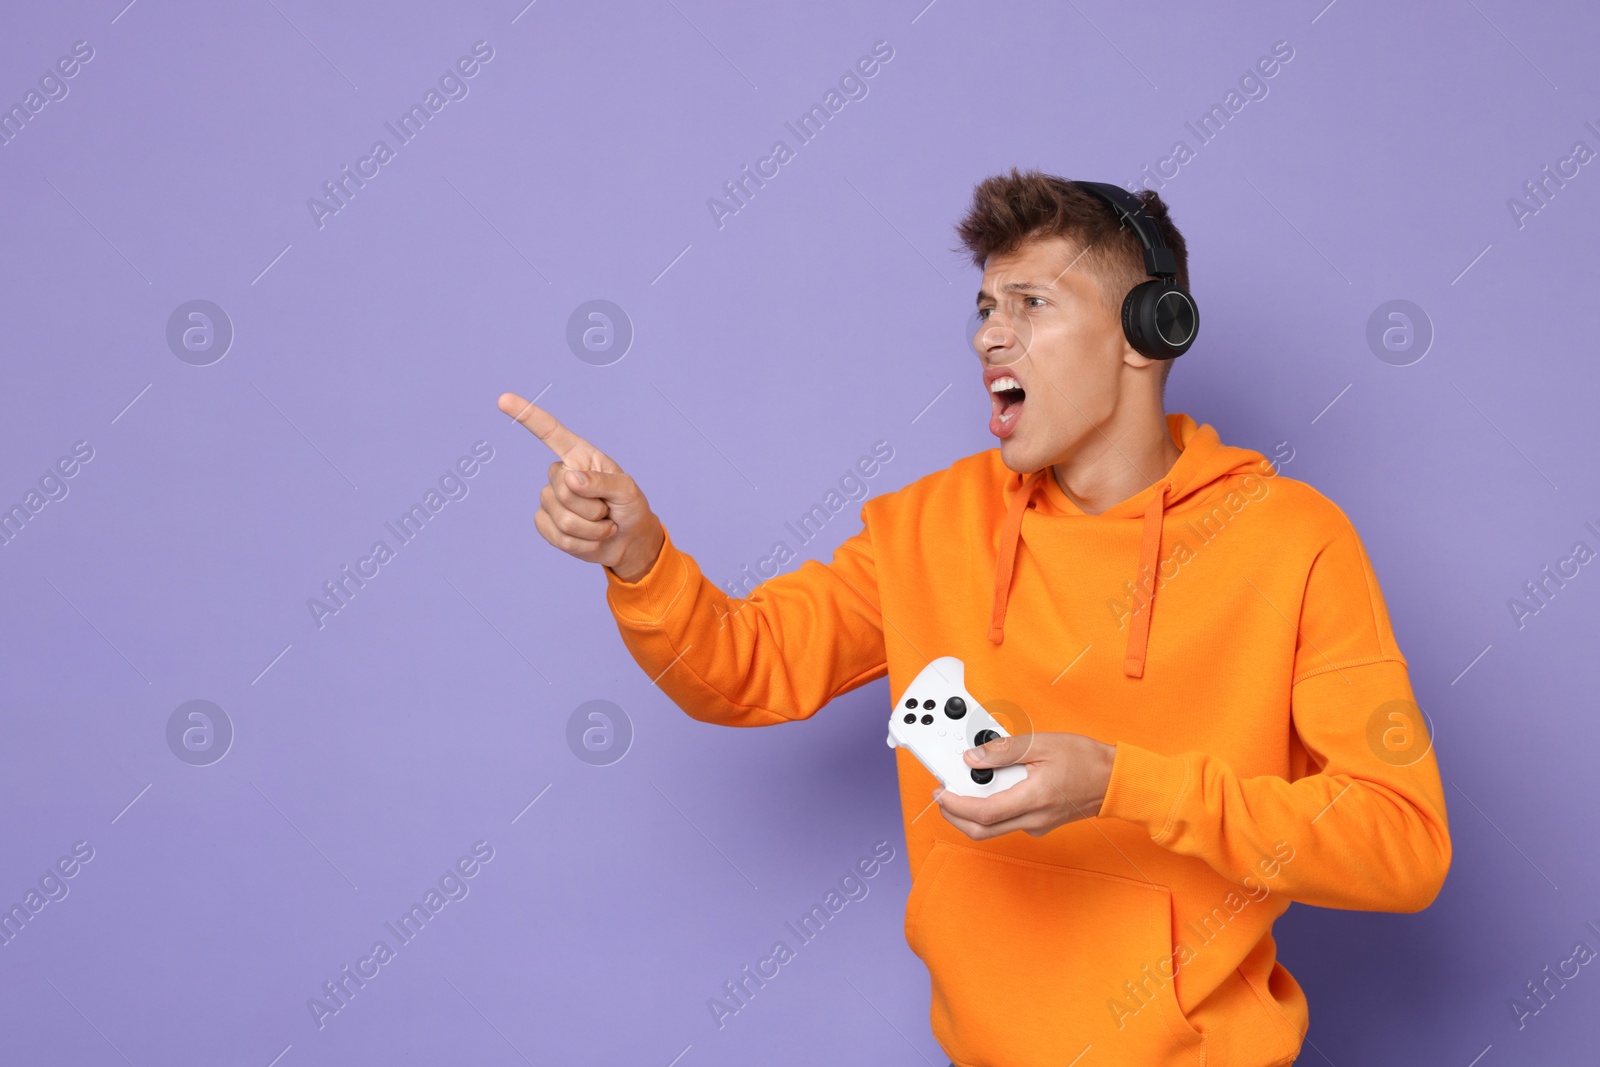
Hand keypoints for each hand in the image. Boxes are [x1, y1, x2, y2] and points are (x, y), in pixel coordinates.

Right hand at [497, 392, 664, 581]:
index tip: (503, 399)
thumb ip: (601, 482)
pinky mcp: (547, 524)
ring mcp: (551, 499)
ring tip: (604, 524)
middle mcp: (561, 474)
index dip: (527, 415)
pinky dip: (583, 544)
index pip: (550, 433)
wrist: (629, 541)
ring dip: (592, 529)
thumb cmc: (630, 508)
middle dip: (593, 507)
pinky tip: (592, 539)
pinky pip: (557, 536)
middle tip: (609, 510)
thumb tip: (570, 479)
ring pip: (563, 518)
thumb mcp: (627, 490)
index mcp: (580, 456)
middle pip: (564, 490)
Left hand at [932, 732, 1116, 839]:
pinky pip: (1009, 819)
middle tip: (943, 794)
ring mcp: (1037, 824)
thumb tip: (973, 758)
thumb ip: (1004, 751)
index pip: (982, 814)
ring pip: (994, 827)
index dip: (955, 805)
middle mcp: (1033, 819)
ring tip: (966, 782)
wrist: (1116, 780)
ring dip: (973, 811)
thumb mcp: (1042, 744)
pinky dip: (993, 806)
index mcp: (1033, 799)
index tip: (941, 791)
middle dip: (955, 815)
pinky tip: (993, 784)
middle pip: (982, 830)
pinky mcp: (1040, 822)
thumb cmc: (1086, 760)